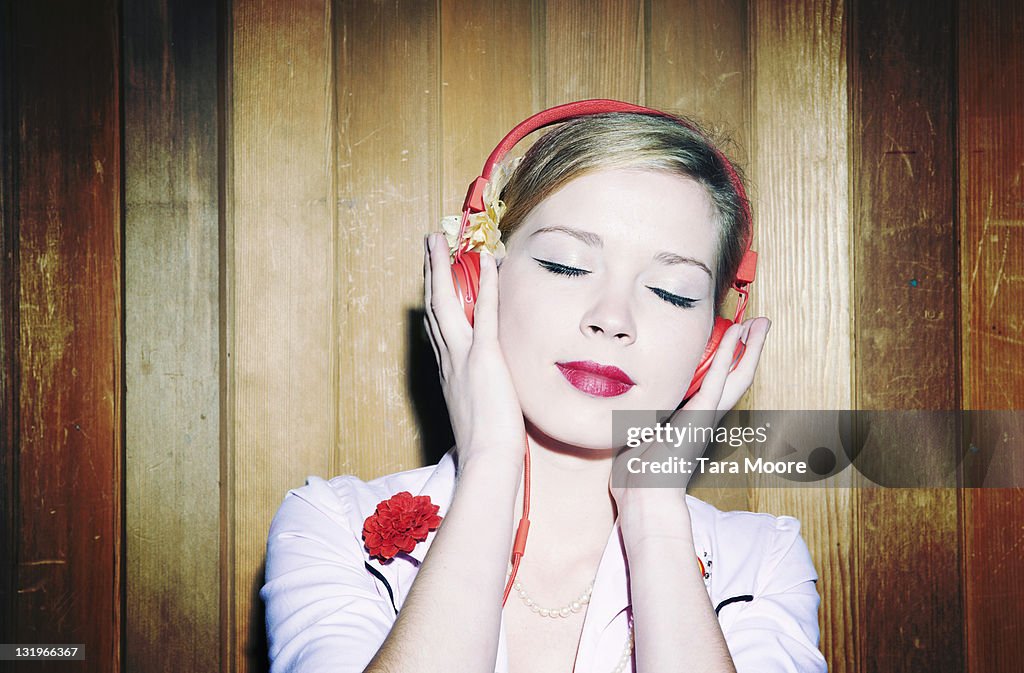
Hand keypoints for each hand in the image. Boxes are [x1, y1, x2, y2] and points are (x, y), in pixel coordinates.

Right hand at [423, 233, 526, 471]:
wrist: (488, 460)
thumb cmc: (488, 446)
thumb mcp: (479, 415)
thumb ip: (479, 397)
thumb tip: (489, 396)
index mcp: (448, 373)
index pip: (437, 328)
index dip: (434, 299)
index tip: (434, 279)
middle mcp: (448, 360)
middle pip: (434, 307)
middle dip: (431, 272)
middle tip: (429, 244)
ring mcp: (463, 357)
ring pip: (446, 303)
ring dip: (443, 267)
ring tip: (439, 240)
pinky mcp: (485, 358)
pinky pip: (485, 313)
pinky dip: (486, 284)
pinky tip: (486, 260)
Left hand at [609, 318, 771, 511]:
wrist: (644, 496)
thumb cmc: (637, 473)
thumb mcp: (637, 432)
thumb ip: (640, 414)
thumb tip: (625, 401)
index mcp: (692, 417)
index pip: (717, 381)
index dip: (727, 358)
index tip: (733, 335)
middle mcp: (705, 415)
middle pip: (737, 376)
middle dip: (750, 348)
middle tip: (761, 323)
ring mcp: (706, 416)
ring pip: (736, 375)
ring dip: (750, 347)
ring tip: (761, 323)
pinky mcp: (700, 417)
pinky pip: (718, 381)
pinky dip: (728, 357)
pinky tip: (737, 336)